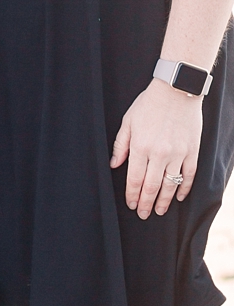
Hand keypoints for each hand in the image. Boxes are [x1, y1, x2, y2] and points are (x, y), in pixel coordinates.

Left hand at [110, 78, 201, 218]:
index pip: (134, 178)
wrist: (176, 90)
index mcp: (140, 146)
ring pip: (171, 185)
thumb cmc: (149, 104)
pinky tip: (179, 197)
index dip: (132, 194)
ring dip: (164, 201)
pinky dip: (184, 188)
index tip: (131, 204)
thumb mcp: (128, 121)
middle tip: (143, 214)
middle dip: (146, 203)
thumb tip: (114, 165)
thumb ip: (121, 145)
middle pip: (152, 186)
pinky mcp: (192, 151)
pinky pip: (189, 175)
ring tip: (159, 211)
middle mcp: (159, 153)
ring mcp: (178, 153)